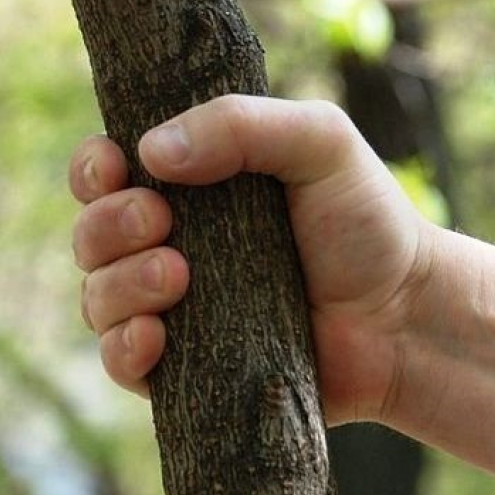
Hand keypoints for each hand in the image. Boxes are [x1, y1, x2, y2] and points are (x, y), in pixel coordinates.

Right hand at [70, 95, 436, 425]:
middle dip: (108, 225)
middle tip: (161, 222)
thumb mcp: (319, 143)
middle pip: (91, 235)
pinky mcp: (186, 369)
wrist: (403, 317)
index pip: (108, 174)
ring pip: (97, 297)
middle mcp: (172, 246)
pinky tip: (153, 336)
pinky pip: (120, 364)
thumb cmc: (366, 223)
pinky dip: (121, 349)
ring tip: (176, 275)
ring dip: (118, 284)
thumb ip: (241, 126)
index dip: (93, 168)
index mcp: (193, 189)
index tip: (115, 166)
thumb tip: (151, 151)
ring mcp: (176, 310)